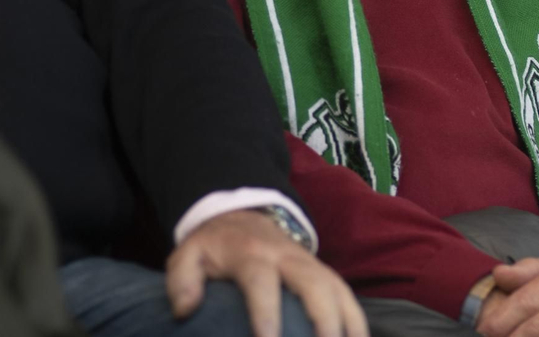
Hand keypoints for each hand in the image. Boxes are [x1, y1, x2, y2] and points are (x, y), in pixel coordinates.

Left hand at [166, 209, 367, 336]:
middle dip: (323, 319)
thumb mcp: (188, 255)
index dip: (265, 312)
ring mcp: (311, 264)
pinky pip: (346, 295)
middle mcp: (288, 257)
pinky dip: (356, 322)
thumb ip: (182, 280)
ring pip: (337, 289)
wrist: (243, 215)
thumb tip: (185, 309)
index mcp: (251, 253)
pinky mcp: (324, 273)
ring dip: (347, 323)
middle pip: (314, 283)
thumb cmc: (214, 246)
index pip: (261, 281)